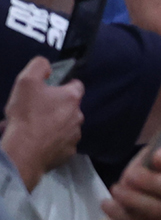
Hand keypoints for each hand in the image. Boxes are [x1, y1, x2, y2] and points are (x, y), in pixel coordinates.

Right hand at [0, 58, 83, 187]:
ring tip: (32, 129)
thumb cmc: (26, 115)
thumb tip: (48, 67)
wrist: (22, 151)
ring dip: (52, 126)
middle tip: (34, 112)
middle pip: (69, 107)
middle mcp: (78, 116)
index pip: (76, 85)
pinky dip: (51, 143)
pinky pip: (60, 144)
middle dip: (54, 108)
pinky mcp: (68, 153)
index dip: (63, 85)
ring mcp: (74, 136)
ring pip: (64, 126)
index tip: (50, 89)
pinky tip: (36, 143)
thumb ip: (38, 66)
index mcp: (72, 98)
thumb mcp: (26, 81)